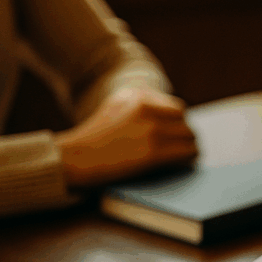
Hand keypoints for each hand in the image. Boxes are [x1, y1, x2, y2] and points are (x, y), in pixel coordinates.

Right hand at [55, 87, 197, 187]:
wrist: (72, 160)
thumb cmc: (92, 140)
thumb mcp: (115, 109)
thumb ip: (141, 107)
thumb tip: (173, 116)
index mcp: (137, 97)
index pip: (177, 108)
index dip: (177, 125)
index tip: (176, 135)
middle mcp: (146, 108)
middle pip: (185, 122)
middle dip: (183, 136)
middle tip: (181, 149)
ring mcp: (151, 129)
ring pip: (190, 137)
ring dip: (188, 148)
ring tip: (182, 157)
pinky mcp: (154, 152)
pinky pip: (187, 153)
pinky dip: (187, 159)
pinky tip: (181, 165)